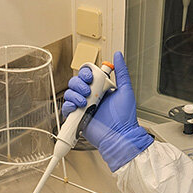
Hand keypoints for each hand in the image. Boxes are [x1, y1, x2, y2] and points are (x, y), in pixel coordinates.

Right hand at [61, 51, 153, 171]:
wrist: (120, 136)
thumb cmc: (125, 117)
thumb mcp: (125, 90)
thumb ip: (122, 72)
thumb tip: (118, 56)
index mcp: (101, 89)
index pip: (87, 75)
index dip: (85, 73)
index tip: (90, 77)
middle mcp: (91, 97)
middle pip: (75, 82)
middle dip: (79, 84)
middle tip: (88, 90)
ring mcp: (83, 107)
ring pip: (69, 94)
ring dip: (75, 94)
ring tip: (85, 101)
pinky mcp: (77, 118)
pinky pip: (66, 108)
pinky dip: (69, 105)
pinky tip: (77, 106)